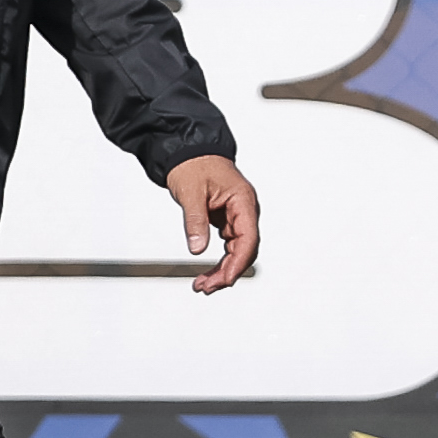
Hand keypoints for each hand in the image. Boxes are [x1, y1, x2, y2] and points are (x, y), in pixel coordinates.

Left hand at [167, 155, 259, 295]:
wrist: (189, 150)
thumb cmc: (194, 163)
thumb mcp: (191, 193)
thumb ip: (195, 221)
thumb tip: (197, 248)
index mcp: (242, 200)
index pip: (248, 238)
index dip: (238, 263)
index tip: (224, 280)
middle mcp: (244, 210)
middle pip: (244, 250)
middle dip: (227, 272)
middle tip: (206, 287)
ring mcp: (237, 215)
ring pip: (237, 250)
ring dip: (222, 269)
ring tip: (203, 284)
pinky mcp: (227, 219)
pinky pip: (229, 245)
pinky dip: (219, 260)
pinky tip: (208, 272)